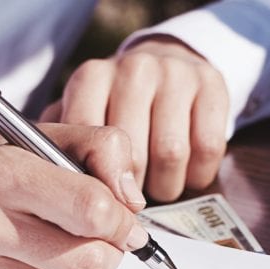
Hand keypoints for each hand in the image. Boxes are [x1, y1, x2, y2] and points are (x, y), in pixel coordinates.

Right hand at [0, 124, 145, 268]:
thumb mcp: (33, 137)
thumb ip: (96, 148)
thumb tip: (133, 199)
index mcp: (2, 171)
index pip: (92, 209)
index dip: (122, 219)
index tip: (124, 218)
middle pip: (89, 260)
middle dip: (111, 251)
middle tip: (105, 238)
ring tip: (69, 248)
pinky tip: (34, 264)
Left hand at [41, 36, 228, 202]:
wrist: (169, 64)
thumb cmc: (118, 106)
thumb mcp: (83, 117)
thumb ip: (63, 148)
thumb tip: (57, 191)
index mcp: (91, 78)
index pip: (89, 145)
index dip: (97, 186)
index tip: (102, 202)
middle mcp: (133, 70)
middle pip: (132, 155)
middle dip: (132, 193)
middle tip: (131, 201)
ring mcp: (175, 75)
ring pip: (171, 154)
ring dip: (167, 187)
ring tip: (159, 187)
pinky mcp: (213, 86)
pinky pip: (208, 148)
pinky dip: (198, 174)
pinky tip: (188, 172)